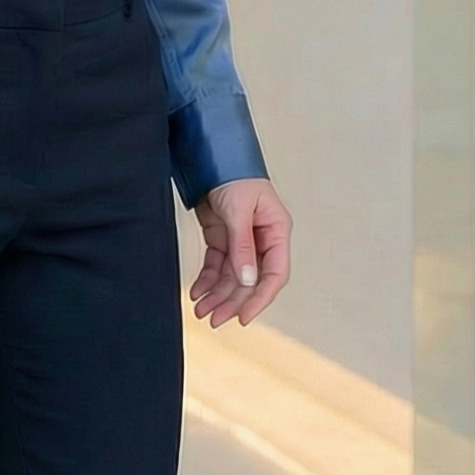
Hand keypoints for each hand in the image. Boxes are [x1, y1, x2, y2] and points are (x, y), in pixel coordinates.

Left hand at [190, 178, 291, 327]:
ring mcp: (242, 239)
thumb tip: (248, 280)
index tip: (243, 316)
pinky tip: (198, 291)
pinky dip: (208, 279)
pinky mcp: (223, 236)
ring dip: (217, 294)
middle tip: (214, 318)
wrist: (212, 155)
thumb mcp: (239, 211)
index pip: (274, 274)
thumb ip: (243, 246)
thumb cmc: (234, 175)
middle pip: (250, 280)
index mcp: (277, 231)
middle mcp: (262, 239)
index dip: (260, 298)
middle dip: (232, 300)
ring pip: (232, 276)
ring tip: (201, 309)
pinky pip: (217, 264)